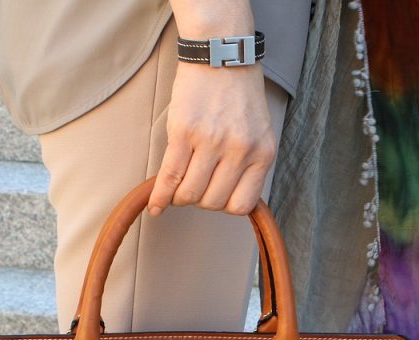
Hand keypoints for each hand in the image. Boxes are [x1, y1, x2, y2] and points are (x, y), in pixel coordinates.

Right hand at [147, 33, 276, 216]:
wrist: (221, 54)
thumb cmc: (239, 94)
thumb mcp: (258, 132)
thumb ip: (248, 164)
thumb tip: (225, 199)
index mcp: (262, 153)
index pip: (241, 205)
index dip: (223, 206)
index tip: (213, 197)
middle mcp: (240, 150)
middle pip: (212, 202)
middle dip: (199, 200)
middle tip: (193, 185)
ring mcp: (212, 142)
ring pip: (190, 193)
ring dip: (180, 196)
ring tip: (177, 185)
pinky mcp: (184, 132)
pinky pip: (170, 177)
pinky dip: (160, 196)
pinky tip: (155, 205)